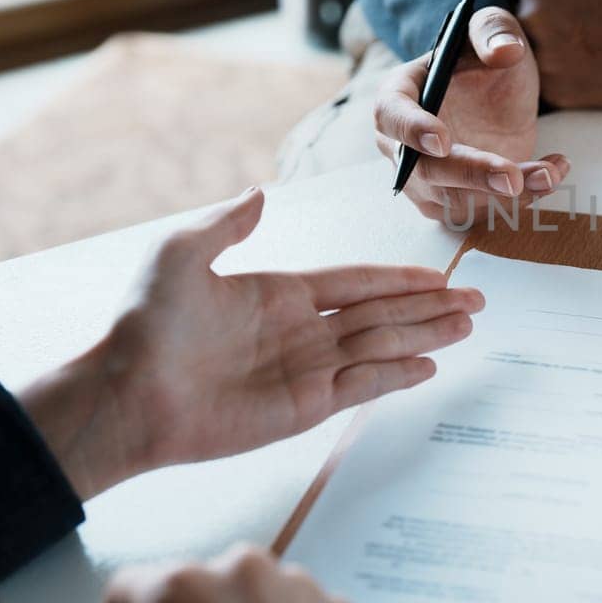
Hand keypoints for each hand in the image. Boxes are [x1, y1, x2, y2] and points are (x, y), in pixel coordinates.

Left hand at [20, 187, 482, 497]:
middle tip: (476, 299)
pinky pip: (361, 386)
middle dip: (430, 307)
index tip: (438, 275)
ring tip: (468, 325)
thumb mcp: (182, 254)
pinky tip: (429, 364)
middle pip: (382, 315)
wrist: (125, 391)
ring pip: (382, 347)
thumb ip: (226, 223)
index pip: (356, 283)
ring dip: (426, 335)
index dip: (399, 279)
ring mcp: (305, 371)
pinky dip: (397, 376)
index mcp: (279, 294)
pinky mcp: (302, 409)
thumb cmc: (145, 323)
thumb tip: (258, 193)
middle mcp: (301, 332)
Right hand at [373, 6, 570, 222]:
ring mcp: (426, 179)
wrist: (496, 92)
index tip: (443, 140)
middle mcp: (402, 144)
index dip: (413, 131)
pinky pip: (484, 211)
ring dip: (506, 196)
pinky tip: (551, 171)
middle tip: (512, 179)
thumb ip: (495, 31)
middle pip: (425, 172)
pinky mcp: (456, 200)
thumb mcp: (494, 30)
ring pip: (458, 201)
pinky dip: (521, 200)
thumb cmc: (483, 57)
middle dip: (471, 176)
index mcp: (399, 94)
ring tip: (549, 173)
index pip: (392, 116)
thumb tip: (504, 50)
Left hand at [502, 0, 601, 108]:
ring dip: (533, 49)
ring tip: (574, 44)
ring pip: (518, 54)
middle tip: (559, 21)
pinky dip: (552, 74)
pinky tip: (581, 65)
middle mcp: (531, 18)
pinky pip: (537, 81)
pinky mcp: (554, 93)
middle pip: (501, 18)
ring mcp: (540, 59)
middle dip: (521, 18)